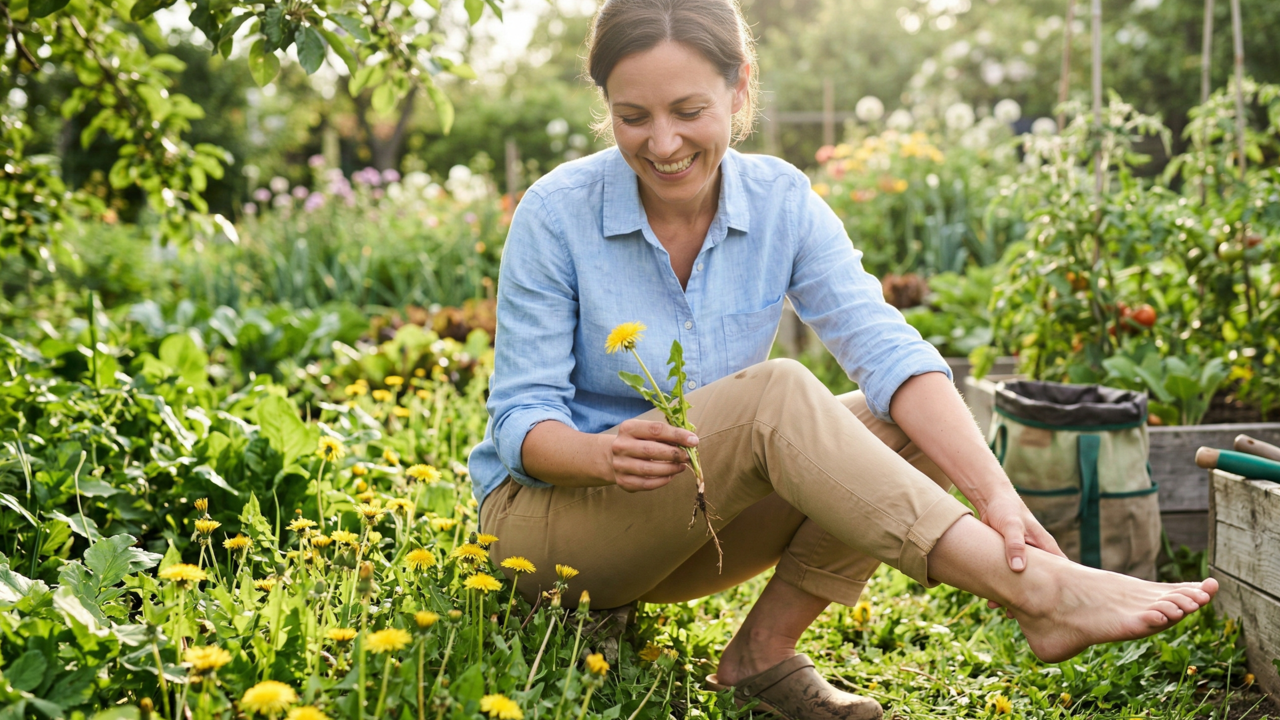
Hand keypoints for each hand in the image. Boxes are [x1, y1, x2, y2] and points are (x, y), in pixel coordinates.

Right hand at [606, 419, 697, 491]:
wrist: (613, 457)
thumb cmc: (638, 441)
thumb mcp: (646, 432)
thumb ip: (665, 434)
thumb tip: (690, 441)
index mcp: (628, 428)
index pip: (656, 430)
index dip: (677, 435)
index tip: (694, 440)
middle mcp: (621, 446)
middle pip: (652, 450)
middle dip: (675, 454)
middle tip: (688, 456)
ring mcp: (620, 465)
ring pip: (650, 469)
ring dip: (671, 468)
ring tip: (682, 466)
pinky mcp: (623, 481)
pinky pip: (647, 484)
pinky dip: (663, 480)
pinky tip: (671, 475)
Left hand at [980, 491, 1066, 612]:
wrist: (990, 501)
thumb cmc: (1006, 509)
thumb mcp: (1010, 525)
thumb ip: (1015, 545)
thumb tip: (1019, 569)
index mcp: (1045, 547)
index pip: (1064, 572)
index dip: (1066, 590)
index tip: (1066, 609)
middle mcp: (1039, 556)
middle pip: (1043, 584)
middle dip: (1038, 600)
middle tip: (1031, 618)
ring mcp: (1025, 559)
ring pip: (1024, 584)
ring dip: (1017, 598)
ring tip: (1008, 614)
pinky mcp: (1010, 560)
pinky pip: (1009, 580)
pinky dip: (1003, 590)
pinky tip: (993, 603)